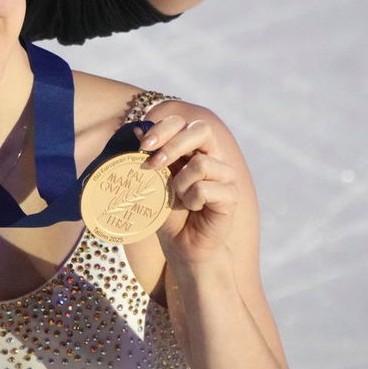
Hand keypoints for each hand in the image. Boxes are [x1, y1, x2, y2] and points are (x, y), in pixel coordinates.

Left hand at [138, 115, 242, 264]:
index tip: (143, 145)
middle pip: (202, 130)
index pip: (183, 123)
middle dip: (174, 144)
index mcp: (193, 148)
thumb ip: (149, 156)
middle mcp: (213, 156)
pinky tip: (194, 209)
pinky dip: (192, 200)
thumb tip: (137, 129)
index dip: (164, 128)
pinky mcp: (231, 195)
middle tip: (153, 165)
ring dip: (181, 183)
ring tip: (180, 198)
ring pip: (201, 163)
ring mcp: (225, 174)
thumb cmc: (167, 211)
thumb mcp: (153, 181)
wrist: (182, 245)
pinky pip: (205, 188)